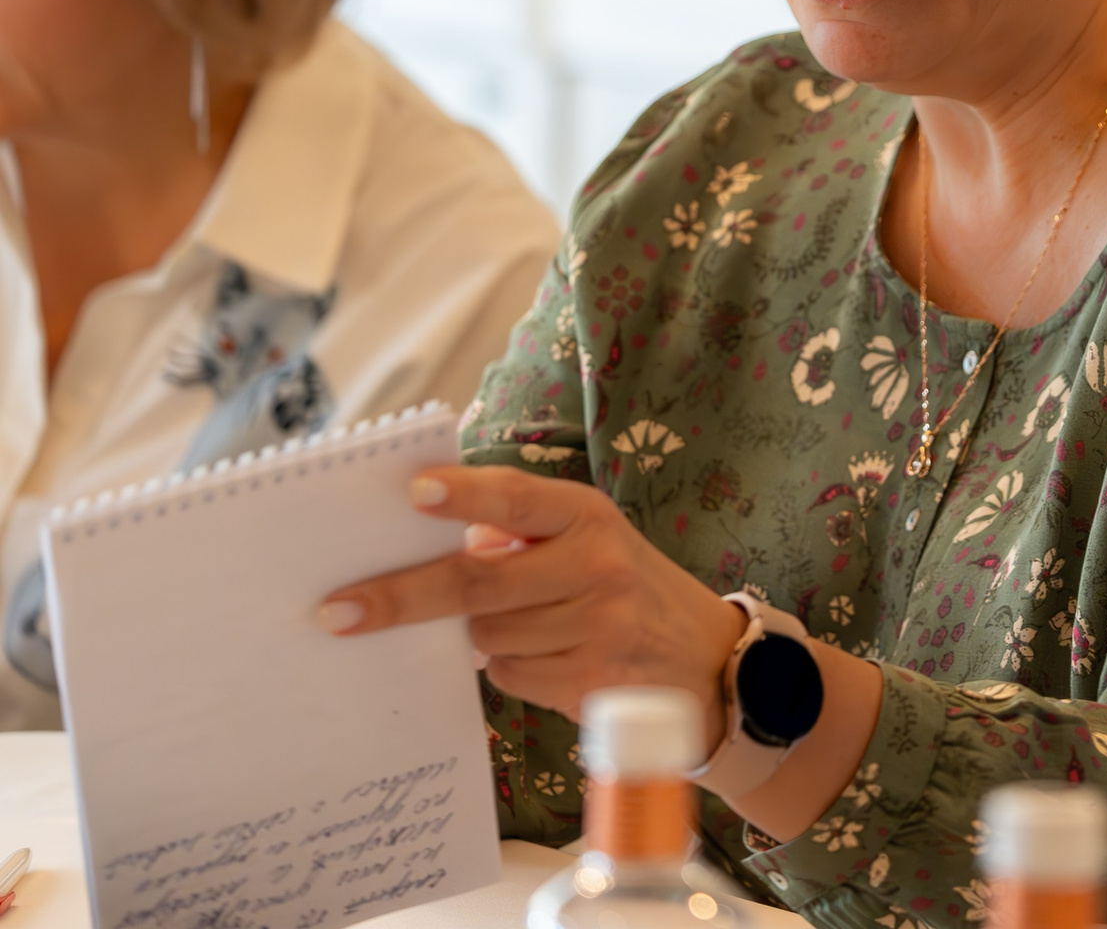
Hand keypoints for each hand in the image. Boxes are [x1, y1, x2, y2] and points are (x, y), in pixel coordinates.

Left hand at [320, 465, 748, 745]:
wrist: (704, 657)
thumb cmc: (621, 585)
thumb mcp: (584, 540)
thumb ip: (517, 535)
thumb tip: (428, 546)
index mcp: (588, 515)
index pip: (517, 498)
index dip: (464, 495)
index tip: (412, 492)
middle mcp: (597, 565)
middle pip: (477, 584)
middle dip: (401, 597)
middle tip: (336, 610)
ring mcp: (596, 626)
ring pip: (486, 636)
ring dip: (479, 635)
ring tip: (522, 624)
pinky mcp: (589, 680)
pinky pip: (509, 673)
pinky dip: (509, 665)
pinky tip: (546, 655)